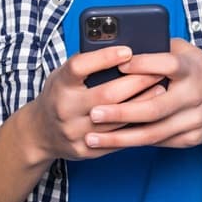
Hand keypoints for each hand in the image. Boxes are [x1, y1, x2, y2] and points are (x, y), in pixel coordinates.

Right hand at [25, 46, 166, 162]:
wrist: (40, 133)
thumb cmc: (59, 95)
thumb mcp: (63, 75)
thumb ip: (87, 65)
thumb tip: (123, 51)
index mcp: (60, 85)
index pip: (79, 67)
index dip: (104, 57)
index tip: (128, 50)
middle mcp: (65, 109)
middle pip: (107, 94)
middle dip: (137, 81)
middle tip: (158, 70)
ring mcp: (75, 132)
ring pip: (117, 119)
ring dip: (143, 103)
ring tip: (161, 89)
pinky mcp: (86, 151)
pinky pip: (117, 139)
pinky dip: (136, 124)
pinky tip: (150, 113)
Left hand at [82, 38, 201, 149]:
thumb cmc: (199, 70)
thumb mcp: (186, 51)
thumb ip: (159, 47)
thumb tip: (122, 44)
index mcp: (192, 68)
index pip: (166, 65)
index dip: (142, 65)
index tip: (117, 65)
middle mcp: (195, 95)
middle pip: (155, 107)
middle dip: (121, 112)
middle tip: (93, 113)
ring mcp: (195, 120)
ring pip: (154, 133)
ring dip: (120, 137)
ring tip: (92, 137)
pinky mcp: (193, 138)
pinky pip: (160, 143)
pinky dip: (134, 143)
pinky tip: (112, 142)